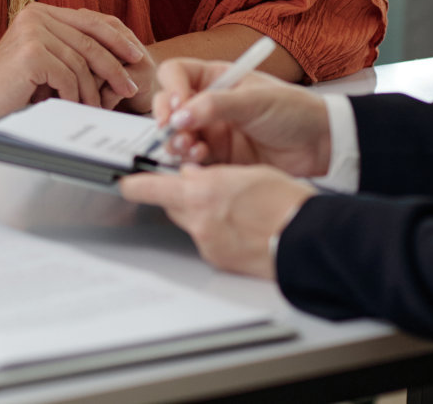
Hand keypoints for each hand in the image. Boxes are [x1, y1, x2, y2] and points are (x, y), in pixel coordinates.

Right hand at [0, 4, 147, 130]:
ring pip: (81, 63)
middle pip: (91, 41)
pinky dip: (74, 96)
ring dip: (93, 90)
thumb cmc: (10, 87)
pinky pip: (67, 77)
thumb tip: (118, 54)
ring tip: (96, 108)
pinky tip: (74, 108)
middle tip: (130, 87)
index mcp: (41, 11)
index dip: (118, 39)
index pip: (91, 21)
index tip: (137, 57)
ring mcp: (32, 32)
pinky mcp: (30, 53)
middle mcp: (37, 15)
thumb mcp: (44, 60)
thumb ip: (70, 49)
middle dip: (115, 66)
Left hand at [118, 164, 313, 279]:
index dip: (135, 184)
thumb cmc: (286, 202)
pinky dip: (216, 233)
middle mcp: (199, 219)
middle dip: (181, 194)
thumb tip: (195, 175)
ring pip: (191, 222)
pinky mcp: (218, 261)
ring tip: (236, 209)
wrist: (307, 240)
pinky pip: (207, 241)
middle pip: (172, 203)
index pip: (151, 187)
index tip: (124, 182)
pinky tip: (241, 228)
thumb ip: (214, 174)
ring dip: (202, 214)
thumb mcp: (247, 172)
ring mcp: (208, 243)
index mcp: (202, 191)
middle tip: (204, 187)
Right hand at [151, 58, 331, 177]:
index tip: (178, 107)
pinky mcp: (218, 156)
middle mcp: (208, 102)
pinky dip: (189, 160)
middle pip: (169, 106)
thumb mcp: (255, 101)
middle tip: (175, 134)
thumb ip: (216, 106)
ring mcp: (212, 130)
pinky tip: (201, 161)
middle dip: (167, 121)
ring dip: (176, 142)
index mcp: (216, 78)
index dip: (171, 89)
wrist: (320, 144)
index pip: (176, 74)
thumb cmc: (294, 111)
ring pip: (176, 134)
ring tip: (190, 149)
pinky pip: (192, 158)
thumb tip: (180, 115)